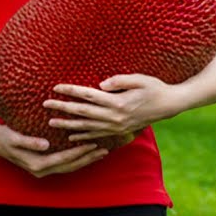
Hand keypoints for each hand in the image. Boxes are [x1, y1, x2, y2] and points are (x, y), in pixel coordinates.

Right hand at [0, 118, 108, 177]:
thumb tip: (45, 145)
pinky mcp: (44, 165)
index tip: (93, 143)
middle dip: (88, 159)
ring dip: (85, 160)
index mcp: (36, 165)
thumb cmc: (5, 137)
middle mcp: (41, 171)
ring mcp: (43, 170)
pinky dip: (77, 159)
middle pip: (70, 166)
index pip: (63, 159)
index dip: (79, 152)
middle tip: (104, 150)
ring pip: (69, 167)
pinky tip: (86, 152)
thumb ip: (30, 142)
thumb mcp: (15, 138)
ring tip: (100, 152)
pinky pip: (64, 163)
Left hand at [44, 74, 178, 142]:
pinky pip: (97, 135)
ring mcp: (116, 126)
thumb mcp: (139, 79)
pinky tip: (71, 137)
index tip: (56, 87)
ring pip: (87, 127)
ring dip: (68, 125)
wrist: (169, 105)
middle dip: (63, 108)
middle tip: (45, 104)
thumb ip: (119, 80)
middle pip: (83, 112)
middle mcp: (115, 117)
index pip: (88, 95)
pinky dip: (83, 136)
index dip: (71, 91)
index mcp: (118, 102)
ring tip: (52, 123)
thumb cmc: (154, 88)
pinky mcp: (119, 131)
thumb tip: (101, 84)